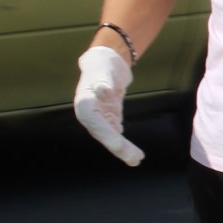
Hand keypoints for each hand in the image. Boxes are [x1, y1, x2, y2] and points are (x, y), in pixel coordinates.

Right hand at [74, 46, 142, 165]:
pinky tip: (134, 153)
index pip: (94, 123)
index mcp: (84, 104)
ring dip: (123, 149)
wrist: (105, 63)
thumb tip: (102, 91)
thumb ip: (102, 82)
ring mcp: (100, 118)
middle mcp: (90, 115)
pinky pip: (116, 133)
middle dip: (118, 147)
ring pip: (111, 136)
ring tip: (137, 159)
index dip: (106, 135)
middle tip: (135, 158)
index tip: (118, 145)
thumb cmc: (102, 65)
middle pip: (104, 134)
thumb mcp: (102, 70)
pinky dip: (124, 143)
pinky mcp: (109, 118)